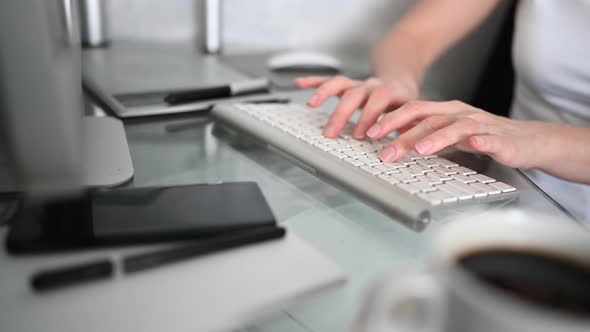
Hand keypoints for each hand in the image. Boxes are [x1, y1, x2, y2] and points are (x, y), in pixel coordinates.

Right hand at [295, 75, 419, 138]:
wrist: (400, 78)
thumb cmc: (405, 101)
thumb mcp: (413, 113)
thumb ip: (411, 126)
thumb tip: (411, 141)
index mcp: (390, 93)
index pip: (380, 100)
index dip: (372, 116)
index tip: (364, 134)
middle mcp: (371, 86)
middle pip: (355, 95)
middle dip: (342, 114)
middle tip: (331, 133)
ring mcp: (357, 84)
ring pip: (340, 84)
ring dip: (324, 93)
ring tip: (311, 104)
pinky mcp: (347, 84)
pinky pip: (329, 81)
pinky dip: (314, 82)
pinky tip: (300, 84)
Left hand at [365, 100, 545, 168]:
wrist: (527, 141)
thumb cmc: (485, 138)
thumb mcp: (449, 135)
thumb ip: (426, 134)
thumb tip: (396, 138)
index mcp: (446, 112)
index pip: (413, 111)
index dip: (391, 120)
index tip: (371, 133)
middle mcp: (461, 114)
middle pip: (428, 119)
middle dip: (404, 133)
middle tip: (384, 148)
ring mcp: (481, 125)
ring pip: (455, 127)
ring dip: (436, 138)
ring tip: (420, 150)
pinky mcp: (501, 140)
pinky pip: (489, 138)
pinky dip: (481, 140)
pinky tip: (473, 144)